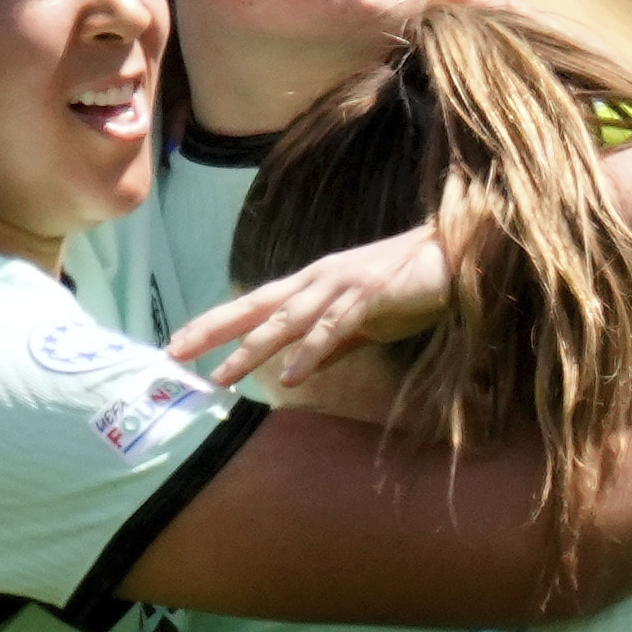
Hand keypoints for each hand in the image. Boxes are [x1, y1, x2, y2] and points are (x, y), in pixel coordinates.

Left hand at [172, 231, 448, 391]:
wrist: (455, 256)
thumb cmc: (408, 288)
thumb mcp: (361, 321)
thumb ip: (331, 345)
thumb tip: (300, 368)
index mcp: (312, 285)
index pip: (254, 304)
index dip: (215, 323)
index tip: (180, 344)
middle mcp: (318, 280)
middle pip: (256, 306)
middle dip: (214, 330)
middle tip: (176, 353)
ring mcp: (342, 284)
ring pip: (287, 319)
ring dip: (253, 348)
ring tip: (224, 375)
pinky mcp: (369, 294)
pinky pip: (334, 326)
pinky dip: (311, 350)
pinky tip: (292, 375)